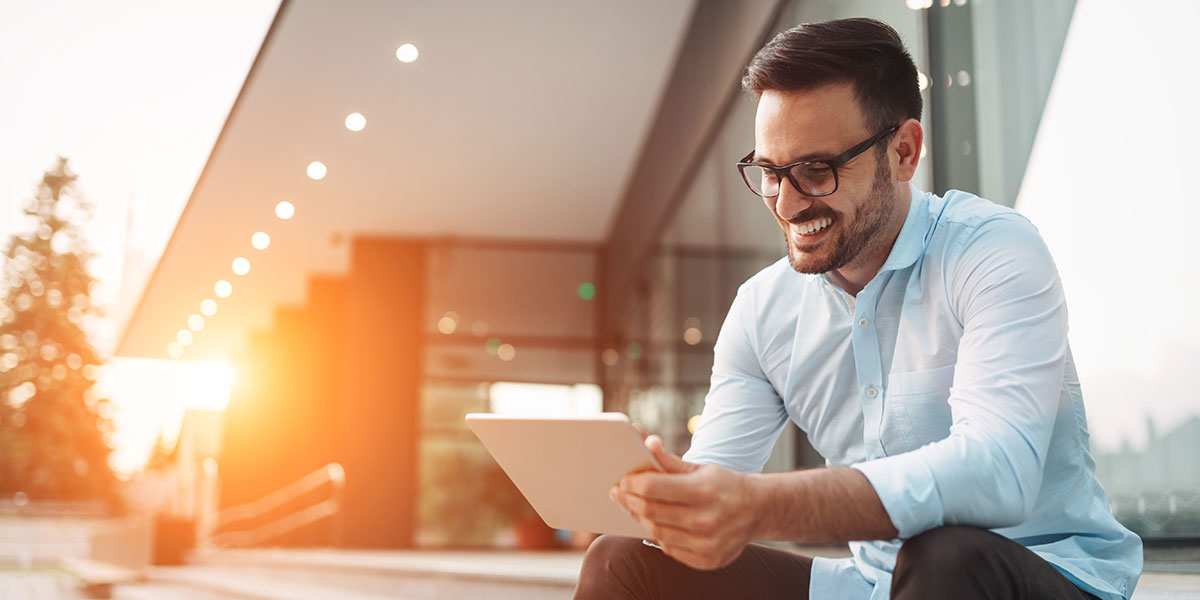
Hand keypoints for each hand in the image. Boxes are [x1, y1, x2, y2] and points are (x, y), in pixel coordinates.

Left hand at [610, 433, 759, 569]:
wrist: (759, 510)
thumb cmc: (725, 485)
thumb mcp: (700, 468)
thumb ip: (669, 460)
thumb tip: (646, 442)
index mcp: (703, 490)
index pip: (651, 488)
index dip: (631, 483)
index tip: (623, 480)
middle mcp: (706, 520)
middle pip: (650, 511)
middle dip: (629, 501)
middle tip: (620, 493)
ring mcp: (707, 543)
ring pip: (656, 532)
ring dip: (640, 518)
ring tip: (634, 507)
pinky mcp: (707, 560)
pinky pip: (670, 549)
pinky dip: (659, 536)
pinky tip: (657, 523)